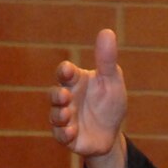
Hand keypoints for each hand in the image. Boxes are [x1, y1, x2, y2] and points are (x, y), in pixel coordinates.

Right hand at [50, 29, 126, 157]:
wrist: (111, 134)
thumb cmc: (109, 103)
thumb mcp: (112, 81)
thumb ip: (107, 60)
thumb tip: (108, 31)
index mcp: (76, 82)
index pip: (65, 73)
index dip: (65, 71)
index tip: (68, 70)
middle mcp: (67, 99)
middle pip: (56, 94)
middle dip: (58, 95)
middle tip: (65, 95)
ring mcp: (65, 118)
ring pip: (55, 115)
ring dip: (60, 115)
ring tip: (67, 114)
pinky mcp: (67, 136)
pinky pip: (61, 135)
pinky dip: (64, 133)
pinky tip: (71, 132)